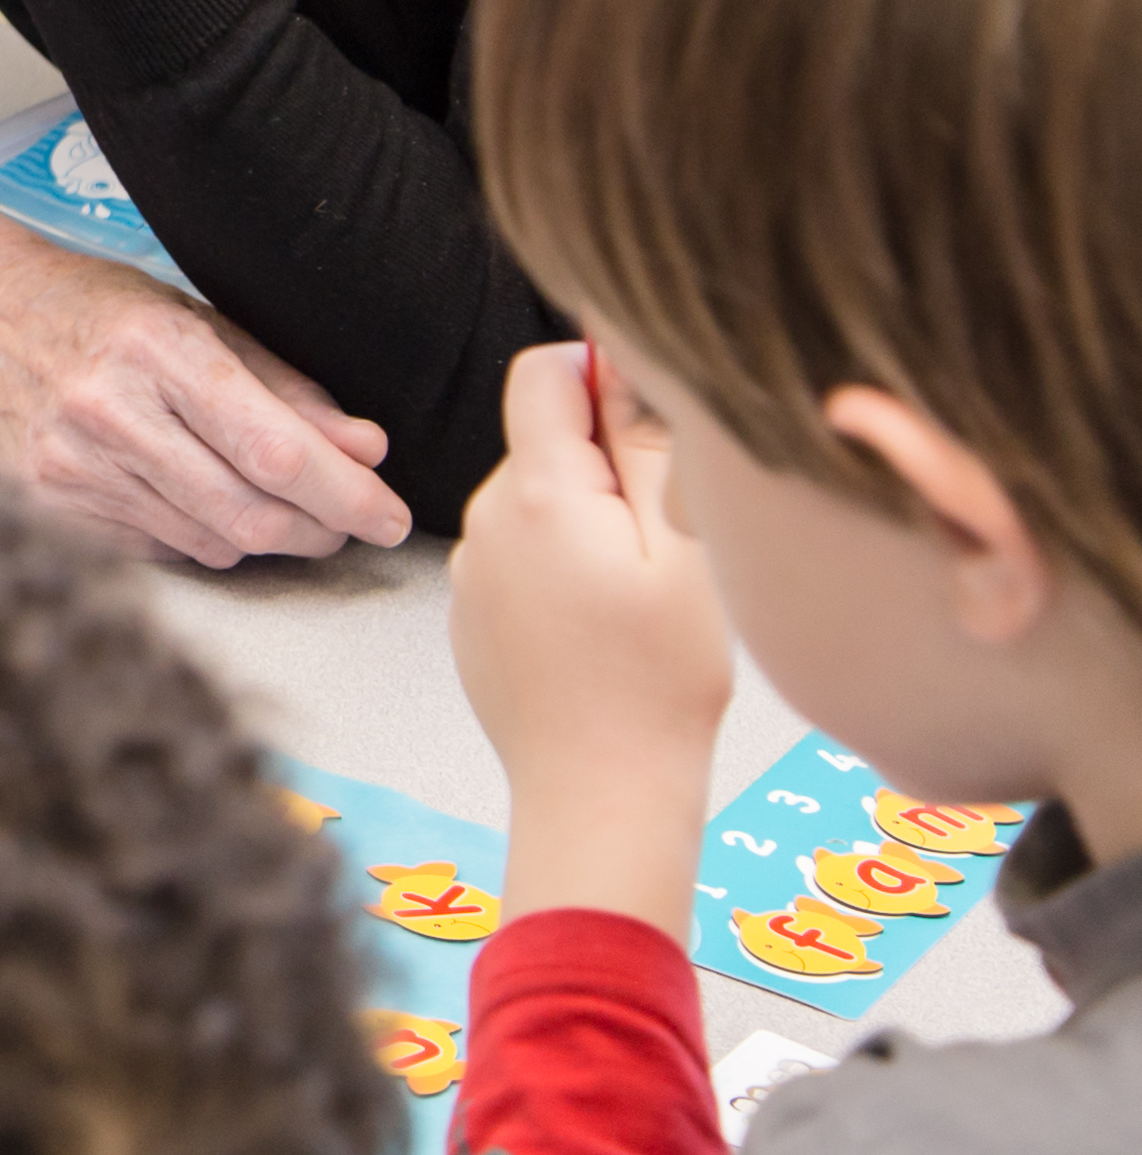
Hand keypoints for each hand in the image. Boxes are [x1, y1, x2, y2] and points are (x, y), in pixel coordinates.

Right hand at [0, 195, 411, 564]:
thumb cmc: (83, 306)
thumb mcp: (190, 317)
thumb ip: (282, 387)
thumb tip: (365, 449)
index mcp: (156, 349)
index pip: (275, 449)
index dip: (347, 494)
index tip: (392, 515)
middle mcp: (109, 412)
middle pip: (250, 513)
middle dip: (319, 529)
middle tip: (351, 522)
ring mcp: (69, 467)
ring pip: (210, 543)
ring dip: (265, 537)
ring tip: (281, 508)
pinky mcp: (43, 506)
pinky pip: (157, 549)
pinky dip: (198, 536)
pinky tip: (198, 501)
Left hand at [458, 343, 731, 929]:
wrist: (598, 793)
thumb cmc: (659, 680)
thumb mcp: (683, 550)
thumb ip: (648, 448)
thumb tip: (622, 362)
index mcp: (537, 494)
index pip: (542, 372)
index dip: (601, 374)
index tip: (655, 425)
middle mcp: (484, 517)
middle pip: (544, 440)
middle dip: (607, 463)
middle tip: (667, 537)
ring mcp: (472, 566)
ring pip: (538, 500)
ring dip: (589, 520)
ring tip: (639, 593)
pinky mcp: (471, 609)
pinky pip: (521, 554)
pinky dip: (563, 568)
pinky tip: (602, 626)